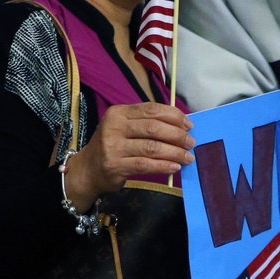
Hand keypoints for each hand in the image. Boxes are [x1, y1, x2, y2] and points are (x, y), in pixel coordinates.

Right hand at [63, 102, 193, 206]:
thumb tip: (181, 126)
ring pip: (152, 147)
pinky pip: (145, 165)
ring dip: (174, 152)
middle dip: (177, 135)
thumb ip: (147, 123)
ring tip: (187, 157)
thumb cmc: (114, 146)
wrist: (88, 169)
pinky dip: (163, 166)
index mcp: (119, 112)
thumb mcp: (124, 128)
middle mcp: (114, 127)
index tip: (188, 125)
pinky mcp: (115, 166)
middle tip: (190, 143)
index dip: (173, 116)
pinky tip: (175, 167)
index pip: (151, 109)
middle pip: (154, 128)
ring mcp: (113, 147)